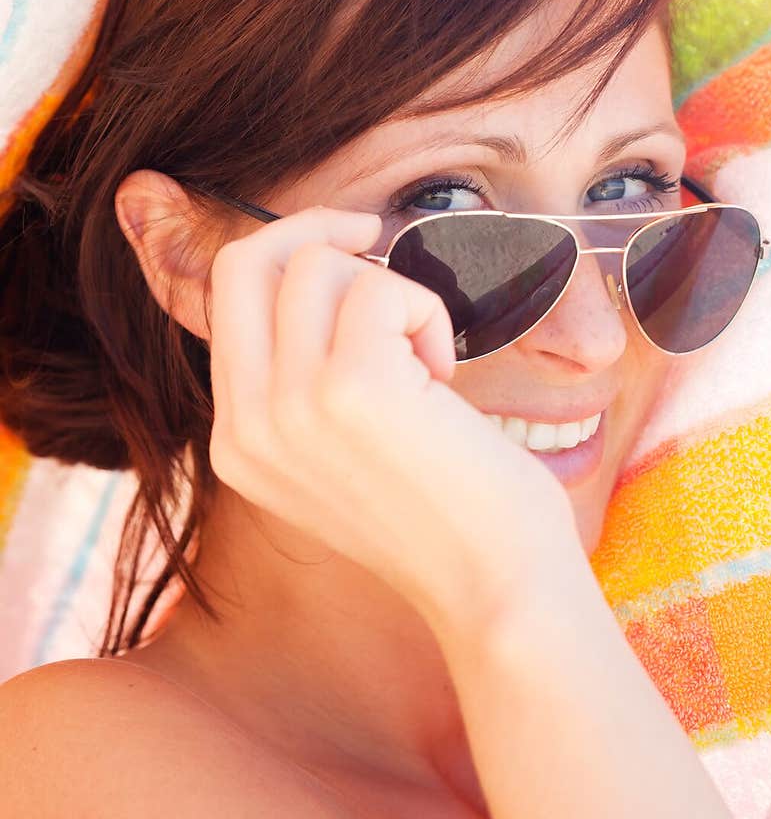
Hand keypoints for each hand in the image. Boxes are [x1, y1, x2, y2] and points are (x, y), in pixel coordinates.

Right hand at [206, 207, 580, 644]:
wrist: (497, 590)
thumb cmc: (443, 516)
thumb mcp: (341, 455)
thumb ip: (302, 384)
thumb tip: (315, 277)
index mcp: (236, 446)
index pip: (225, 305)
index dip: (286, 256)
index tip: (350, 249)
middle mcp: (245, 428)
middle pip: (244, 265)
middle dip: (314, 229)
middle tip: (377, 238)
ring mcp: (290, 409)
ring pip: (315, 266)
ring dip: (389, 291)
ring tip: (427, 360)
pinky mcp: (351, 389)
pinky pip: (379, 287)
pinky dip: (426, 312)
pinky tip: (445, 375)